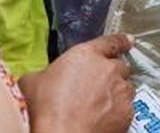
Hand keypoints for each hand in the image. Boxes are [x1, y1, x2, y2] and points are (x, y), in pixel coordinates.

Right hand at [19, 34, 134, 132]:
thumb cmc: (45, 109)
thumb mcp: (32, 82)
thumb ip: (45, 73)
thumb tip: (42, 78)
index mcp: (86, 55)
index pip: (111, 42)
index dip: (120, 41)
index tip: (127, 41)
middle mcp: (108, 69)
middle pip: (120, 66)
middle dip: (112, 73)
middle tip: (98, 85)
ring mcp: (121, 92)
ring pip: (126, 87)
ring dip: (117, 92)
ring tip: (101, 104)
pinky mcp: (127, 114)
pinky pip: (127, 108)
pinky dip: (119, 111)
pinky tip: (104, 118)